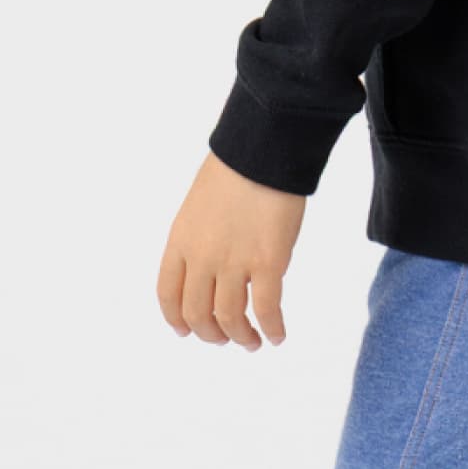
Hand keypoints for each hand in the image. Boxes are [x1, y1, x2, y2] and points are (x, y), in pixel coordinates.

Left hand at [156, 150, 306, 348]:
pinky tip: (277, 335)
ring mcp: (234, 262)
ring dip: (241, 337)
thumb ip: (200, 235)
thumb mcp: (200, 203)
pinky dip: (271, 329)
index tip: (187, 331)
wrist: (264, 147)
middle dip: (211, 333)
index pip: (168, 295)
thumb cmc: (237, 165)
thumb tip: (213, 263)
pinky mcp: (267, 262)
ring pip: (230, 319)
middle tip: (226, 338)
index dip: (177, 318)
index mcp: (181, 240)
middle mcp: (202, 258)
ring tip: (251, 342)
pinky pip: (266, 309)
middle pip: (198, 313)